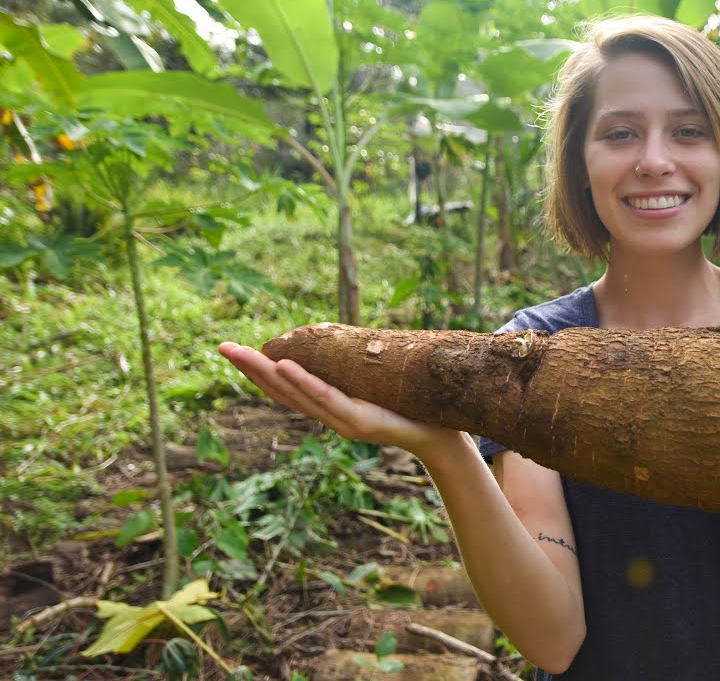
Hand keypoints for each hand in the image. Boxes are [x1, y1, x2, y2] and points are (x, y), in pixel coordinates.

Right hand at [218, 342, 462, 453]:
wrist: (440, 436)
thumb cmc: (410, 408)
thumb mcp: (375, 385)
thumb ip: (355, 370)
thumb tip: (344, 341)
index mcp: (330, 407)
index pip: (286, 388)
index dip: (258, 371)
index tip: (233, 350)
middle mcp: (329, 416)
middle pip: (281, 391)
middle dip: (250, 369)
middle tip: (221, 347)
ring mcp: (341, 420)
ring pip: (297, 395)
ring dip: (267, 373)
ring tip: (242, 353)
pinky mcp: (359, 421)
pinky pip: (327, 398)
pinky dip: (304, 383)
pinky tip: (284, 367)